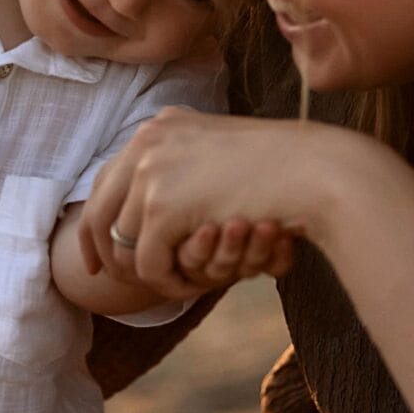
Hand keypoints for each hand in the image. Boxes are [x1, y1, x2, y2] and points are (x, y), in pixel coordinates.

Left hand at [79, 108, 370, 298]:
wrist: (316, 171)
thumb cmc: (284, 167)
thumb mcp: (219, 154)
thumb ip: (183, 167)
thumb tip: (147, 203)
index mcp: (159, 125)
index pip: (107, 178)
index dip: (98, 219)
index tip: (98, 253)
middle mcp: (146, 141)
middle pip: (99, 209)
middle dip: (100, 251)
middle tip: (104, 280)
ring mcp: (151, 172)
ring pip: (124, 244)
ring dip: (147, 271)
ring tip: (173, 284)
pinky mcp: (163, 208)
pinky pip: (148, 265)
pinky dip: (168, 283)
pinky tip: (193, 287)